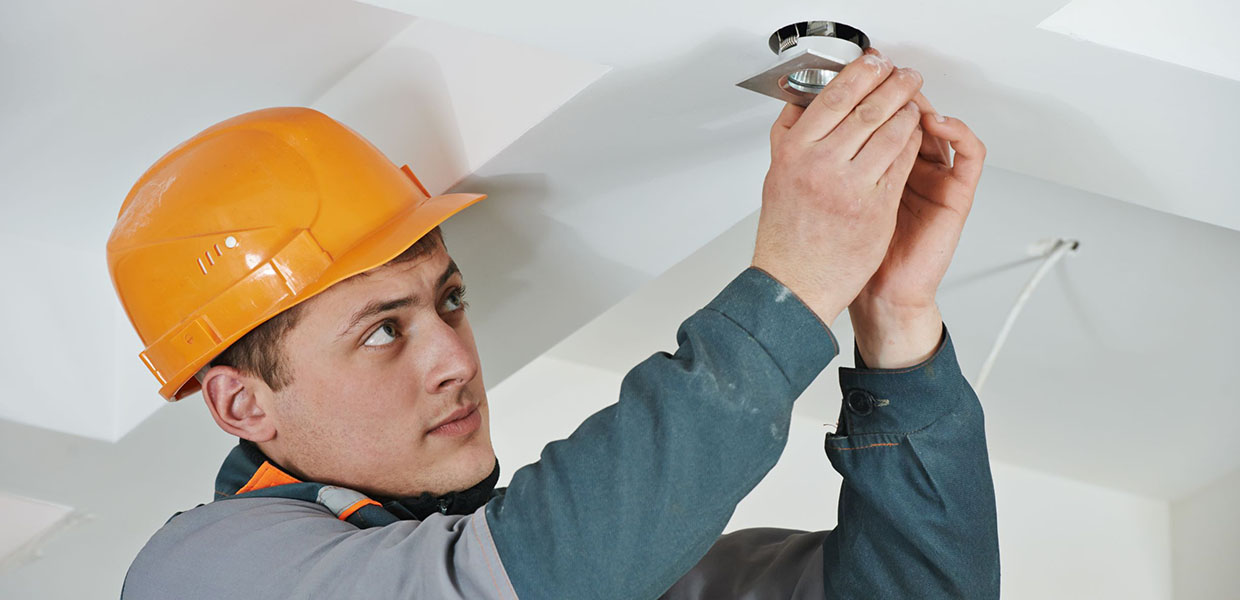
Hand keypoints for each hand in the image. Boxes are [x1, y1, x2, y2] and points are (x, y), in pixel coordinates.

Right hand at [753, 50, 924, 326]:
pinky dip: (911, 145)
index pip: (833, 98)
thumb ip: (789, 139)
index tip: (873, 62)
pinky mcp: (876, 209)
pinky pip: (901, 165)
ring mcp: (851, 187)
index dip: (860, 74)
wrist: (795, 285)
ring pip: (890, 134)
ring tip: (912, 104)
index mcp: (794, 154)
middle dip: (893, 85)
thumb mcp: (776, 179)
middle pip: (867, 109)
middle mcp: (821, 167)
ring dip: (907, 113)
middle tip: (904, 75)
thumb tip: (801, 105)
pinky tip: (914, 137)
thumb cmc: (786, 238)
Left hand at [848, 48, 986, 367]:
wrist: (876, 295)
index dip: (868, 92)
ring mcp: (935, 179)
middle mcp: (908, 167)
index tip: (853, 74)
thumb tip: (797, 117)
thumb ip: (824, 159)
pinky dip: (958, 132)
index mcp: (877, 165)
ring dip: (925, 104)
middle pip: (909, 113)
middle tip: (884, 73)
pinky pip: (971, 154)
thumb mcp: (829, 197)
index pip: (880, 115)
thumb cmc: (849, 255)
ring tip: (908, 94)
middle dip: (894, 89)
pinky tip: (938, 122)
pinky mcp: (957, 196)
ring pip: (941, 125)